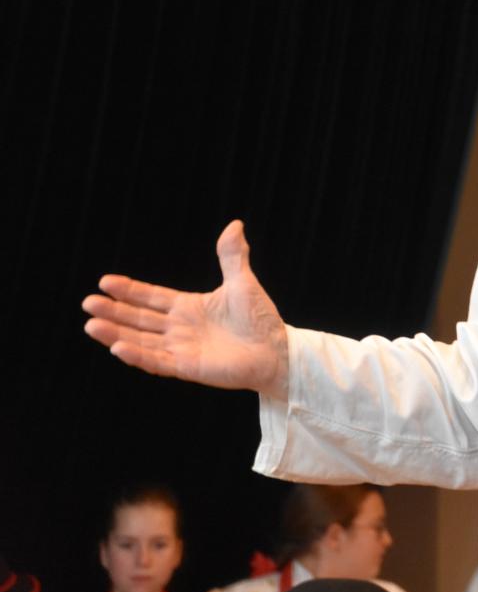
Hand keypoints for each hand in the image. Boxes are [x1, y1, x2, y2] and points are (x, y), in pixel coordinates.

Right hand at [82, 220, 289, 399]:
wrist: (276, 350)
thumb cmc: (261, 318)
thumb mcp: (243, 282)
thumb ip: (232, 256)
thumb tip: (234, 224)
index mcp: (188, 307)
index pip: (151, 297)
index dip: (129, 290)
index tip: (104, 281)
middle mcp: (179, 328)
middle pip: (139, 318)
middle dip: (113, 311)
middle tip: (87, 302)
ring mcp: (181, 348)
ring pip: (140, 340)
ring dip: (116, 332)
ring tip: (91, 324)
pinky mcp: (187, 367)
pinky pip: (157, 361)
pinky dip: (137, 355)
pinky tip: (117, 347)